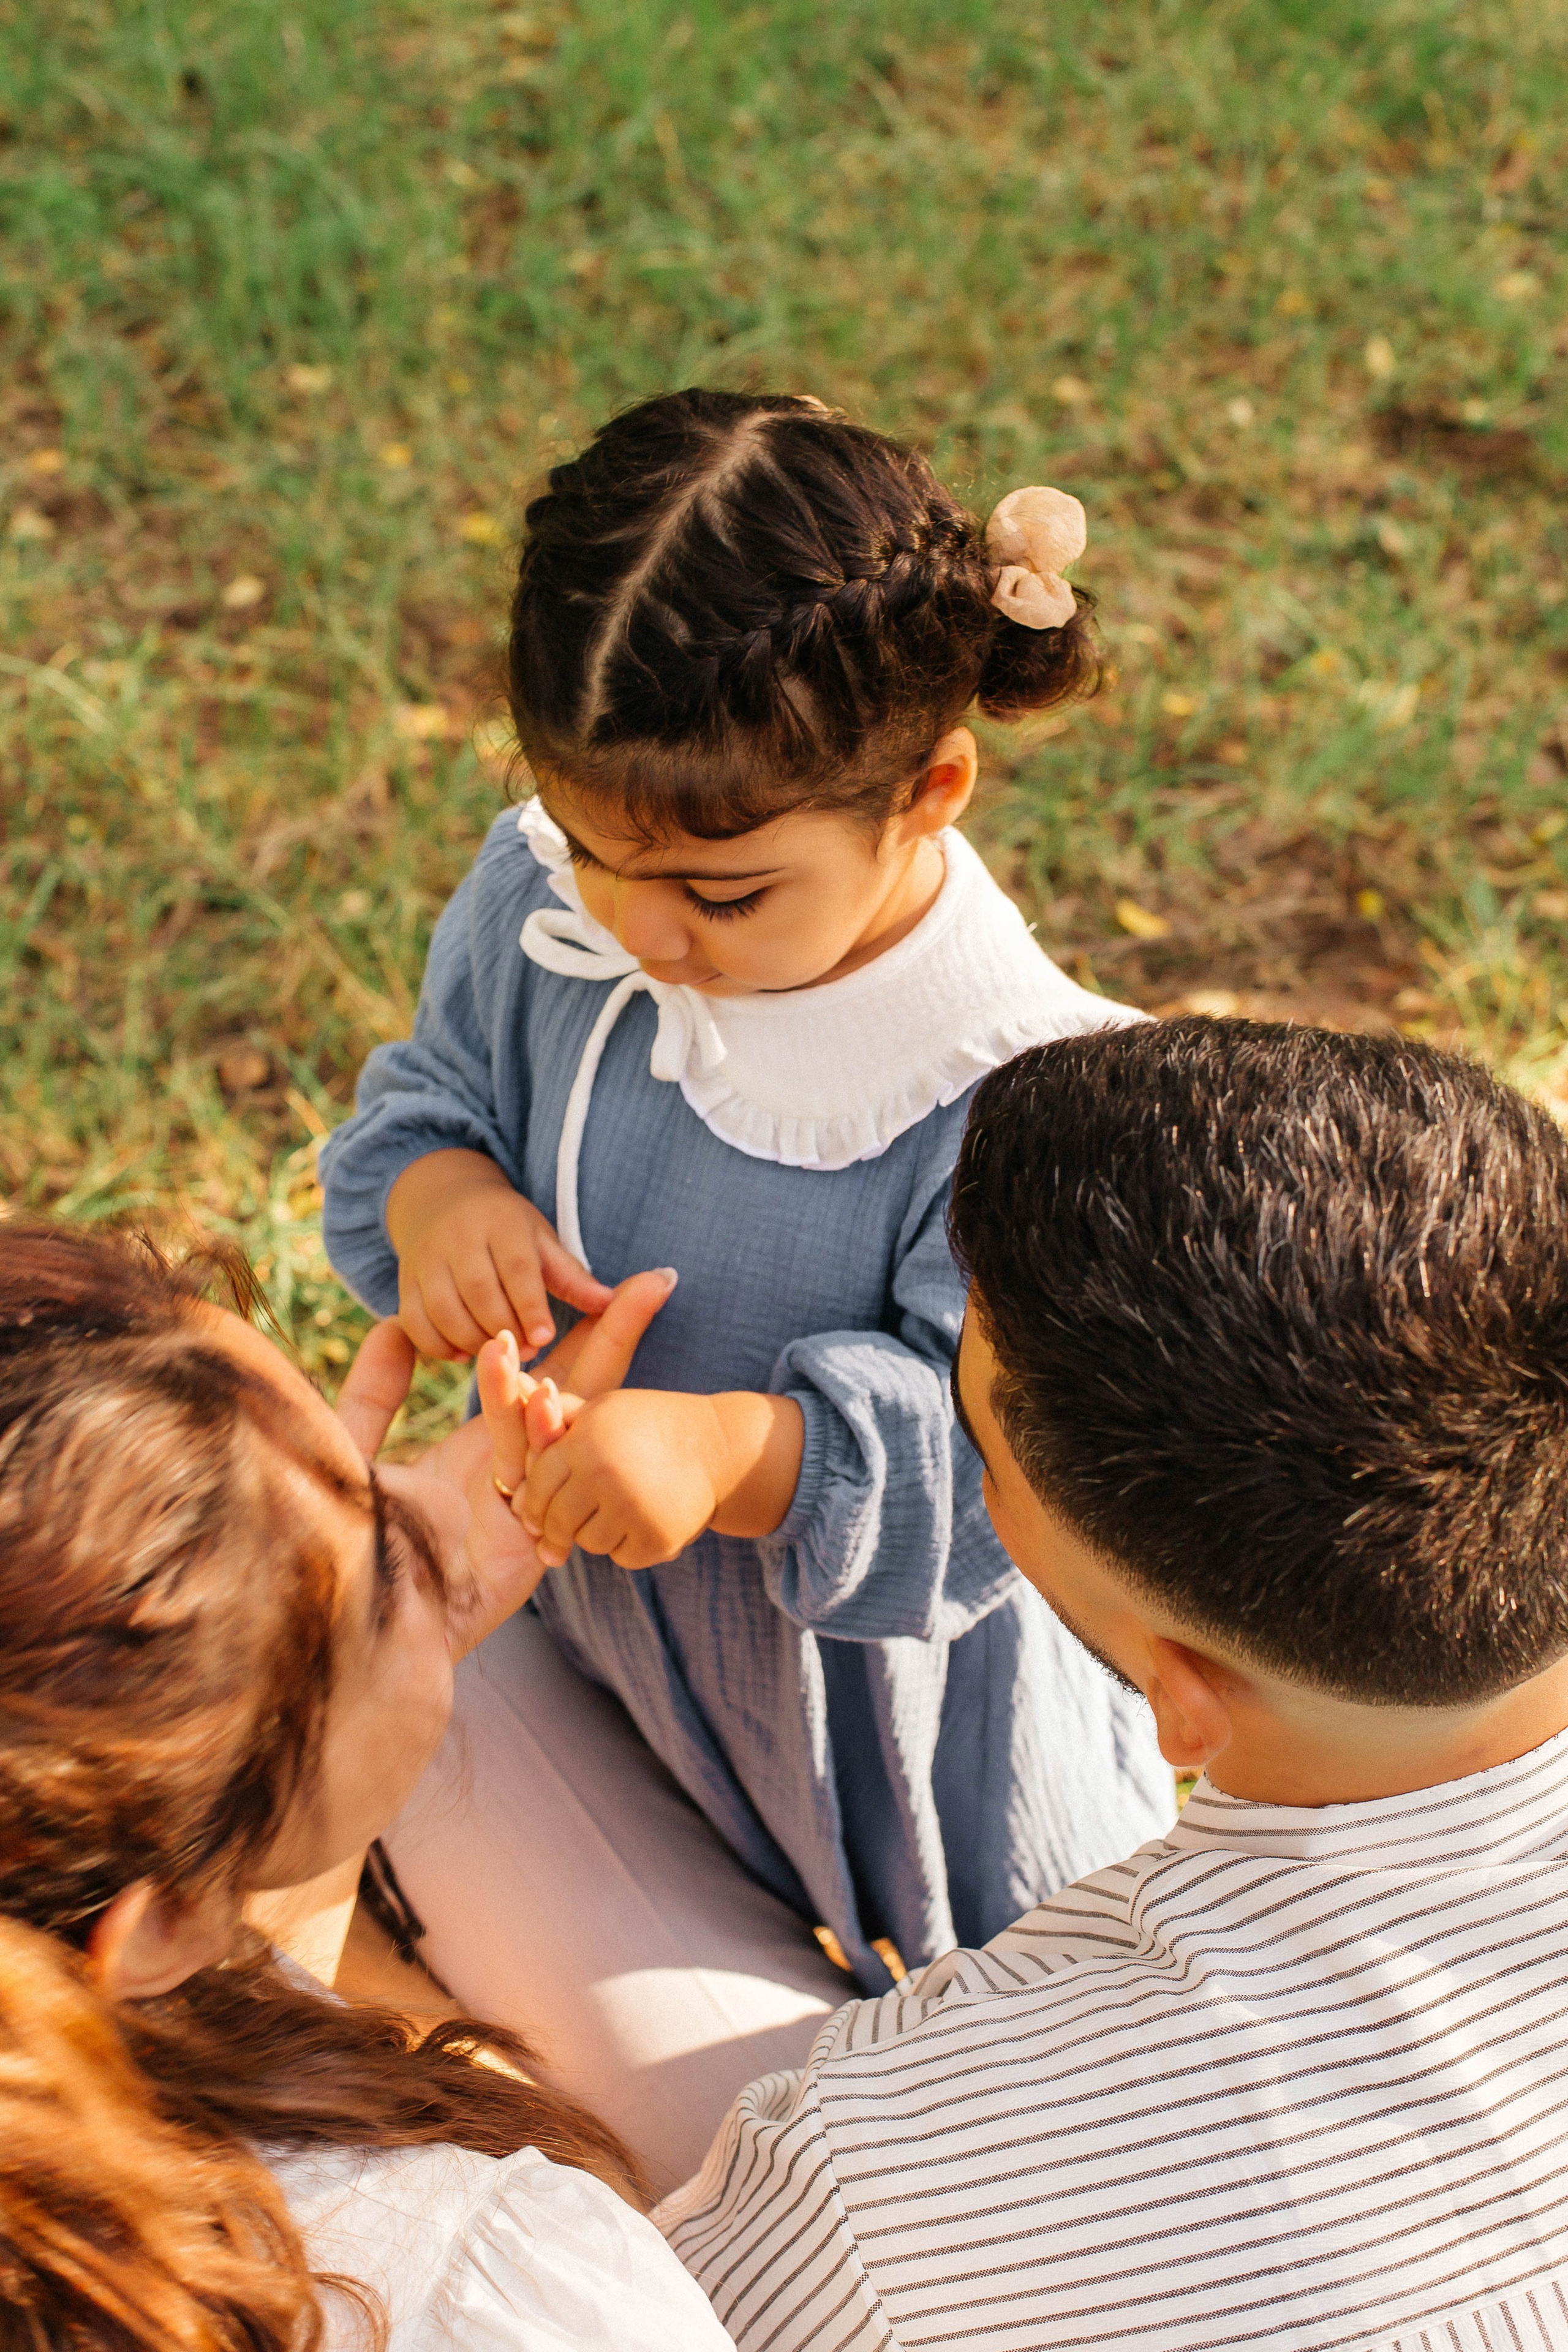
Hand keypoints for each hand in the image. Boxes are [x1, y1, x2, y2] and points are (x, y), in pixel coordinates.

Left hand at [334, 1268, 677, 1654]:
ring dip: (591, 1369)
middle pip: (574, 1395)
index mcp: (480, 1454)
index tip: (594, 1284)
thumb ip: (373, 1391)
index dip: (569, 1336)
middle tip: (652, 1283)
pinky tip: (549, 1392)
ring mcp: (528, 1511)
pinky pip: (548, 1482)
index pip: (536, 1383)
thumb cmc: (333, 1540)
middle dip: (611, 1339)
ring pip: (571, 1429)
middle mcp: (513, 1477)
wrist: (331, 1618)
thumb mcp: (351, 1445)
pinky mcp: (529, 1551)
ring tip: (610, 1305)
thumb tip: (392, 1326)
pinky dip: (550, 1435)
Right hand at [386, 1147, 614, 1359]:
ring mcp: (426, 1259)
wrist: (442, 1201)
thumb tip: (609, 1302)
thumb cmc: (507, 1230)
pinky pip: (415, 1321)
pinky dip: (438, 1346)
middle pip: (478, 1291)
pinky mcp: (406, 1282)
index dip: (530, 1305)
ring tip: (500, 1356)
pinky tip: (463, 1355)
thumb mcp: (541, 1241)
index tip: (546, 1337)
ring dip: (472, 1340)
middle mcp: (458, 1237)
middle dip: (504, 1328)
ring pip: (443, 1309)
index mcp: (500, 1222)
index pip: (516, 1267)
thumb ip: (571, 1276)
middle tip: (527, 1353)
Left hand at [519, 1387, 805, 1571]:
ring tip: (615, 1509)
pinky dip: (625, 1544)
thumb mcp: (603, 1410)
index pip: (537, 1484)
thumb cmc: (647, 1425)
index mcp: (585, 1440)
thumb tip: (517, 1386)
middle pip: (557, 1520)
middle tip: (570, 1518)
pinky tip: (641, 1519)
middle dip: (557, 1524)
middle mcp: (605, 1474)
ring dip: (594, 1533)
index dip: (535, 1498)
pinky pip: (619, 1555)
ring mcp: (632, 1509)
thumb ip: (556, 1411)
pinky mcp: (656, 1539)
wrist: (717, 1448)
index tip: (540, 1503)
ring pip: (587, 1542)